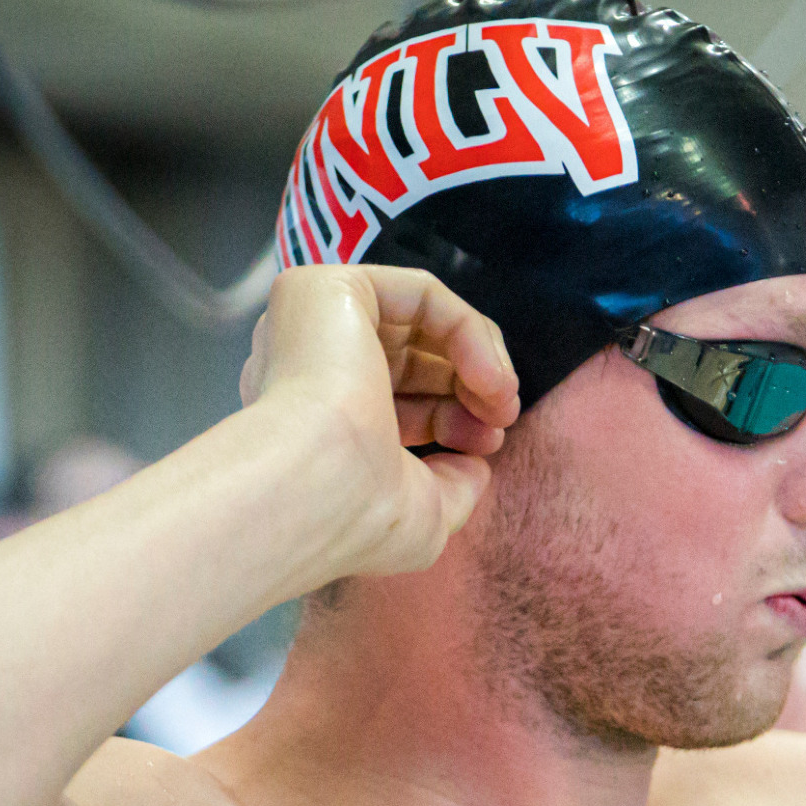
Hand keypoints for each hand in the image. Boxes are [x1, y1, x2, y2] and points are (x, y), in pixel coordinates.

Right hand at [239, 266, 519, 575]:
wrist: (316, 489)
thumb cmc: (357, 517)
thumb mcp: (422, 512)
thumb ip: (452, 484)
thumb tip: (474, 464)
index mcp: (312, 419)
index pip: (393, 400)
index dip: (452, 418)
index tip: (487, 445)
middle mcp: (303, 367)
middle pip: (408, 357)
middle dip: (468, 388)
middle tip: (502, 419)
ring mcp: (310, 324)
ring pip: (418, 320)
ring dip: (479, 358)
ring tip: (503, 399)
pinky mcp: (328, 289)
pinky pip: (420, 294)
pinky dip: (469, 330)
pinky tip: (490, 376)